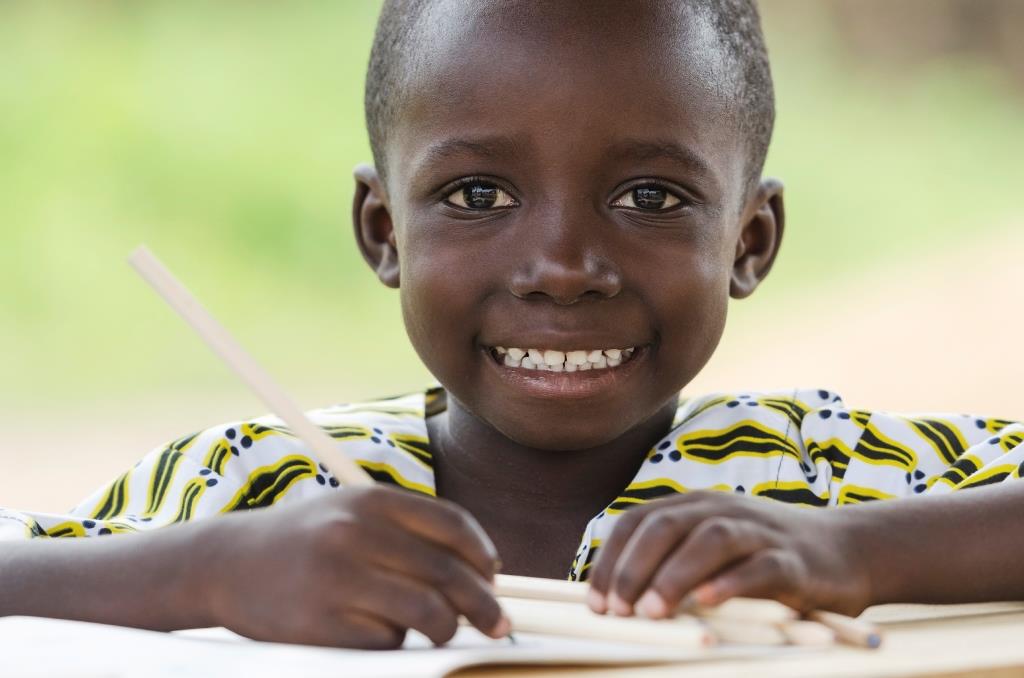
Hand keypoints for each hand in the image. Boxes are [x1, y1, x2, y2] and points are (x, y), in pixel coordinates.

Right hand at [200, 485, 508, 648]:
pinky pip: (387, 641)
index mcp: (371, 501)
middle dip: (483, 605)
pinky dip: (394, 642)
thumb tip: (480, 568)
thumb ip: (408, 531)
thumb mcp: (352, 513)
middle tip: (498, 622)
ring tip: (442, 632)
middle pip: (448, 574)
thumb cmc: (303, 540)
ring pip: (428, 614)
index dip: (482, 553)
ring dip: (446, 629)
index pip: (451, 524)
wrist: (226, 563)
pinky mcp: (322, 623)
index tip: (493, 574)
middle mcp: (357, 534)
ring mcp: (338, 578)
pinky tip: (376, 630)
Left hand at [585, 491, 869, 618]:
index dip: (612, 559)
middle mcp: (721, 510)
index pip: (638, 521)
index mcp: (693, 508)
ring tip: (653, 611)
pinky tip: (708, 602)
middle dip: (634, 568)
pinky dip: (731, 582)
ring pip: (710, 539)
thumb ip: (670, 568)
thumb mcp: (711, 557)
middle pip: (666, 526)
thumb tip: (616, 605)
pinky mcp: (793, 559)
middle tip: (618, 611)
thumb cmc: (763, 561)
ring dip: (675, 575)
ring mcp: (759, 531)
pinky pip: (759, 566)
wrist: (846, 551)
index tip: (595, 603)